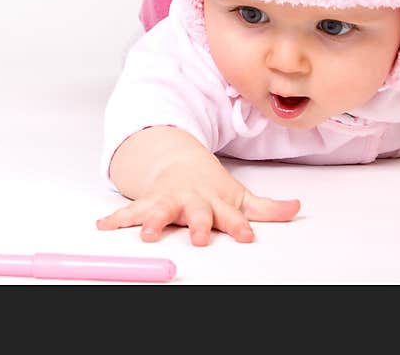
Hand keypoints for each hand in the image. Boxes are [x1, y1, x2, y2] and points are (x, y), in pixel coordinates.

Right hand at [96, 155, 299, 246]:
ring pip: (160, 211)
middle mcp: (191, 201)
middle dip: (197, 224)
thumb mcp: (239, 195)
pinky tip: (103, 227)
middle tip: (199, 237)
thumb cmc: (209, 186)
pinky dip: (115, 218)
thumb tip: (296, 208)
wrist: (176, 162)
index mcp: (215, 201)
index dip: (238, 226)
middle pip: (196, 213)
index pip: (230, 215)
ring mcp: (168, 200)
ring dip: (153, 221)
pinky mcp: (147, 202)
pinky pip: (129, 211)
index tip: (245, 236)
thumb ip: (266, 208)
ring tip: (148, 233)